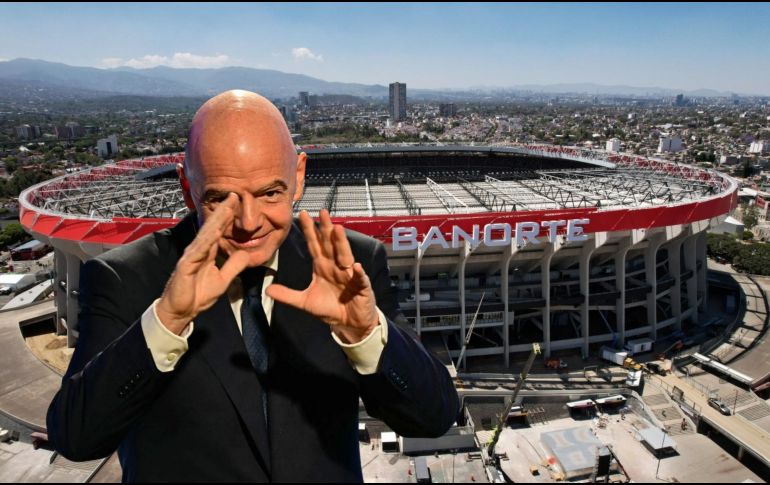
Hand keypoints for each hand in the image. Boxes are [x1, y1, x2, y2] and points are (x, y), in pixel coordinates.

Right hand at [156, 193, 250, 334]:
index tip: (238, 202)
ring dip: (216, 220)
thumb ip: (233, 266)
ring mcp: (191, 256)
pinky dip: (207, 240)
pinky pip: (198, 251)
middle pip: (212, 227)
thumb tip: (246, 254)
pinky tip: (214, 230)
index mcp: (207, 252)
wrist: (182, 311)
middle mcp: (198, 250)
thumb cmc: (198, 295)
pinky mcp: (186, 265)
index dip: (228, 216)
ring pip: (206, 234)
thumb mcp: (223, 280)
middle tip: (234, 195)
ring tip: (227, 206)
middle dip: (223, 210)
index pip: (219, 230)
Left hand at [266, 210, 378, 343]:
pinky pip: (360, 279)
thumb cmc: (330, 308)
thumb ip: (287, 295)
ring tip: (337, 229)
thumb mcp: (305, 302)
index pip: (314, 245)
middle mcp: (336, 267)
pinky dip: (358, 273)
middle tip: (322, 212)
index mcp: (322, 267)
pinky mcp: (361, 287)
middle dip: (326, 229)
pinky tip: (356, 266)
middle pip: (330, 245)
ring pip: (345, 256)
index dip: (309, 231)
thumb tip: (267, 289)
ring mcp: (349, 275)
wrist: (349, 323)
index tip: (302, 215)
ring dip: (341, 243)